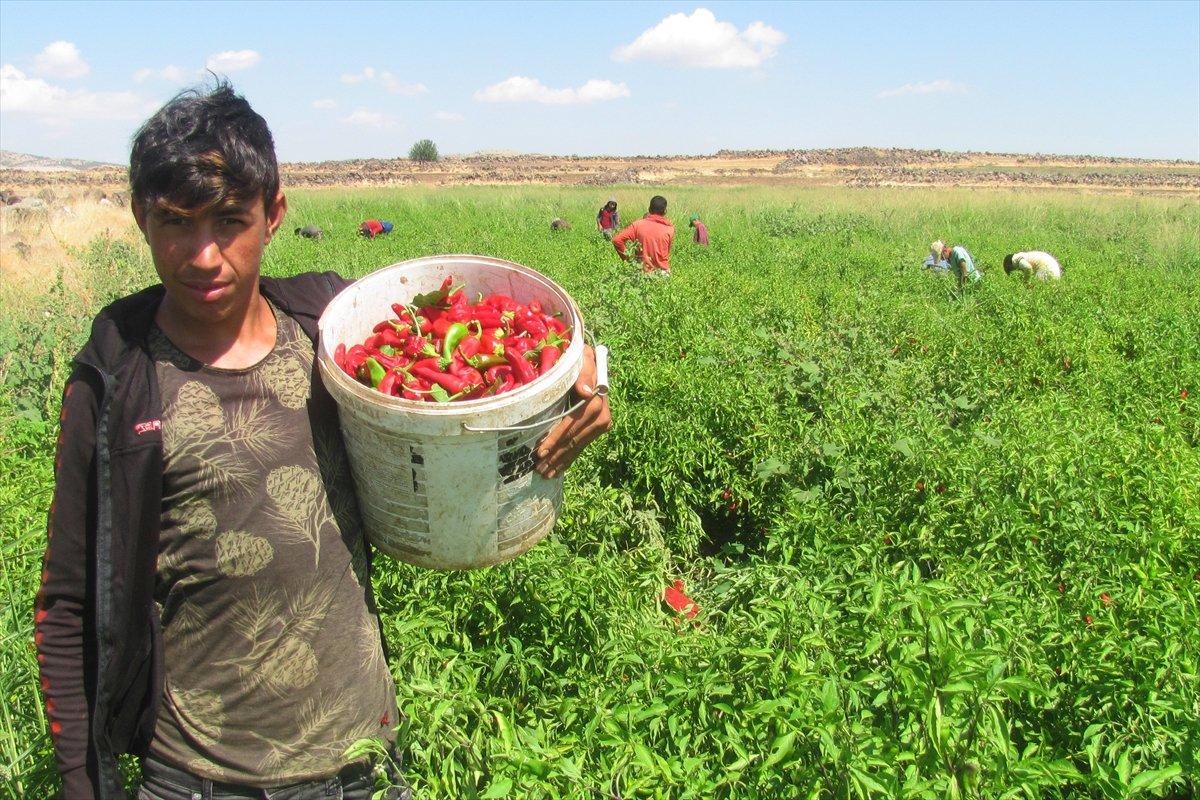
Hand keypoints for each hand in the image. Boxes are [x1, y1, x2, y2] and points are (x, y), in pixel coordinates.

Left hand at [535, 345, 610, 478]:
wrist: (595, 364)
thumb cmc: (583, 361)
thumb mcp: (583, 360)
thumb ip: (584, 373)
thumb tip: (585, 392)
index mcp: (596, 402)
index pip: (571, 424)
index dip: (556, 438)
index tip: (540, 451)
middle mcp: (602, 416)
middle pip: (574, 439)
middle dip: (555, 455)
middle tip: (539, 469)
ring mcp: (602, 424)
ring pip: (578, 446)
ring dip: (561, 461)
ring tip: (545, 473)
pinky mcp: (600, 429)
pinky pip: (583, 446)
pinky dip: (570, 458)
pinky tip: (559, 469)